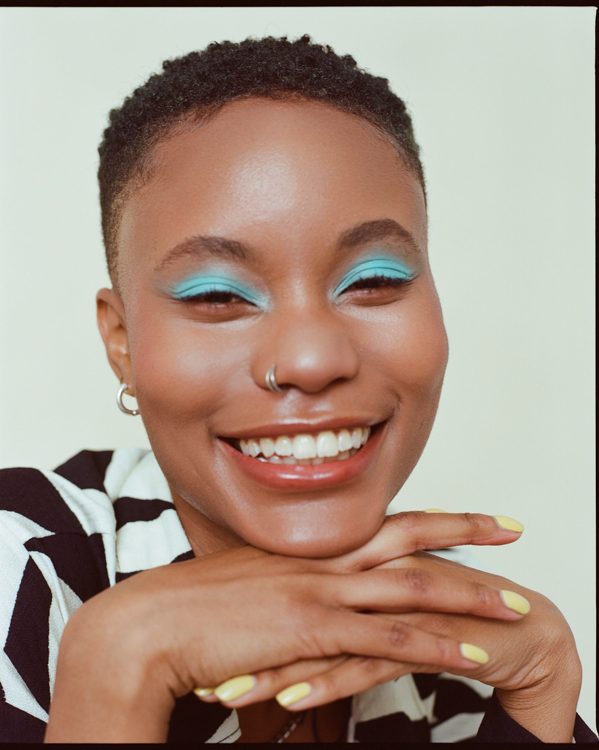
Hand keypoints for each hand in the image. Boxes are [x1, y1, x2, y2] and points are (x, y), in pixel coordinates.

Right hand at [45, 511, 523, 740]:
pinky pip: (389, 639)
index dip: (428, 518)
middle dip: (466, 532)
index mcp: (309, 547)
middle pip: (410, 537)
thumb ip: (287, 591)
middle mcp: (322, 560)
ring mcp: (320, 591)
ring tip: (515, 603)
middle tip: (510, 528)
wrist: (150, 625)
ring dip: (469, 596)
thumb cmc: (193, 607)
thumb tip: (308, 602)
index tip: (464, 515)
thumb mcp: (250, 588)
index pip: (383, 523)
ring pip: (412, 587)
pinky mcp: (313, 629)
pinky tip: (471, 656)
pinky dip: (436, 648)